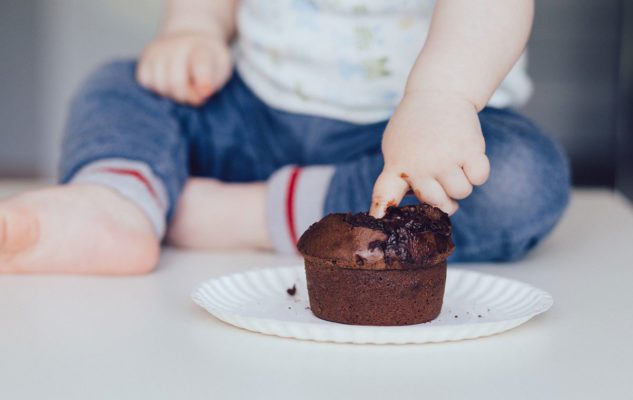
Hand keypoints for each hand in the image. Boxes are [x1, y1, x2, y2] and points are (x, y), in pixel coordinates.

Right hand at [136, 30, 231, 105]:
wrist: (191, 37)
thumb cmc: (209, 59)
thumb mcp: (221, 68)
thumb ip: (213, 82)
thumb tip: (199, 95)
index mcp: (201, 47)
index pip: (200, 64)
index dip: (203, 81)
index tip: (206, 92)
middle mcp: (176, 45)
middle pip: (176, 82)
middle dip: (186, 96)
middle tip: (194, 94)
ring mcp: (157, 50)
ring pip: (160, 84)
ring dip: (171, 94)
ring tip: (182, 87)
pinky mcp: (144, 58)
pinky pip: (146, 81)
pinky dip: (156, 88)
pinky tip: (167, 83)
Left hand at [370, 91, 489, 217]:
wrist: (438, 93)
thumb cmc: (415, 125)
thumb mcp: (394, 147)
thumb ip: (397, 175)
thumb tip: (404, 205)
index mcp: (396, 166)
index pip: (384, 194)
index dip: (381, 213)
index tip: (379, 223)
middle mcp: (419, 166)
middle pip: (438, 203)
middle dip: (444, 196)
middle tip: (442, 176)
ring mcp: (445, 159)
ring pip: (462, 193)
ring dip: (462, 181)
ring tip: (453, 161)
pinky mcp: (469, 150)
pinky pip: (480, 178)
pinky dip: (478, 170)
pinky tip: (467, 154)